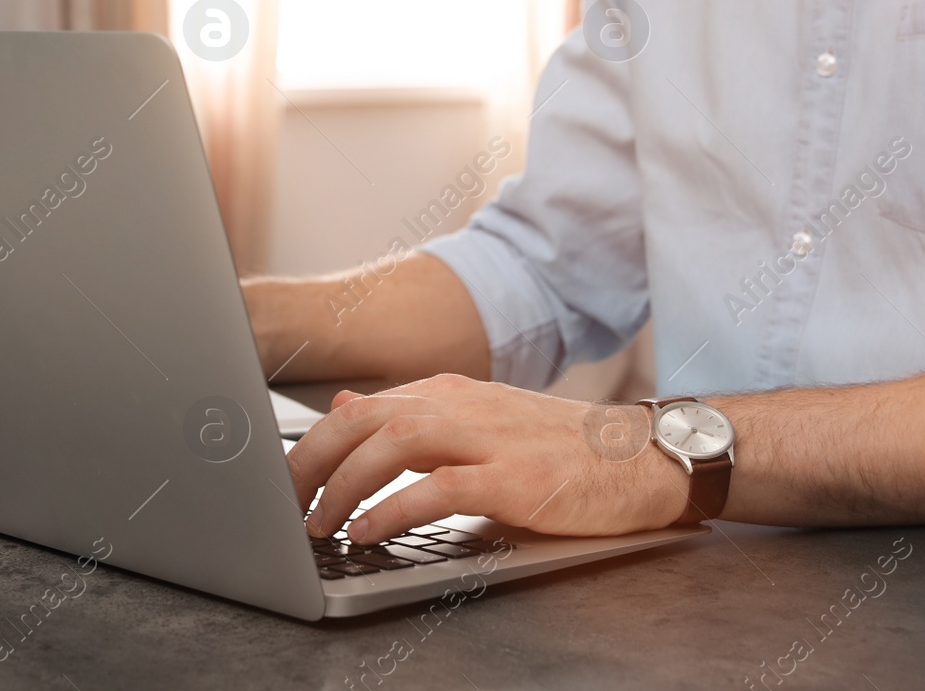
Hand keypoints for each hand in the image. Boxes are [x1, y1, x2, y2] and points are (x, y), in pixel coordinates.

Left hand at [286, 374, 694, 543]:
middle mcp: (462, 406)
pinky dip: (392, 508)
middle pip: (363, 421)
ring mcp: (489, 439)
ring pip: (391, 446)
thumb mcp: (477, 421)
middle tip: (283, 506)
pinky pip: (437, 488)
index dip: (311, 446)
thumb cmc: (560, 447)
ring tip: (318, 524)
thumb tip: (343, 407)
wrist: (642, 457)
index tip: (282, 484)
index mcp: (449, 392)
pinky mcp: (513, 479)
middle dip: (310, 464)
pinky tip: (367, 531)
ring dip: (343, 487)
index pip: (360, 410)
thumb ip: (411, 415)